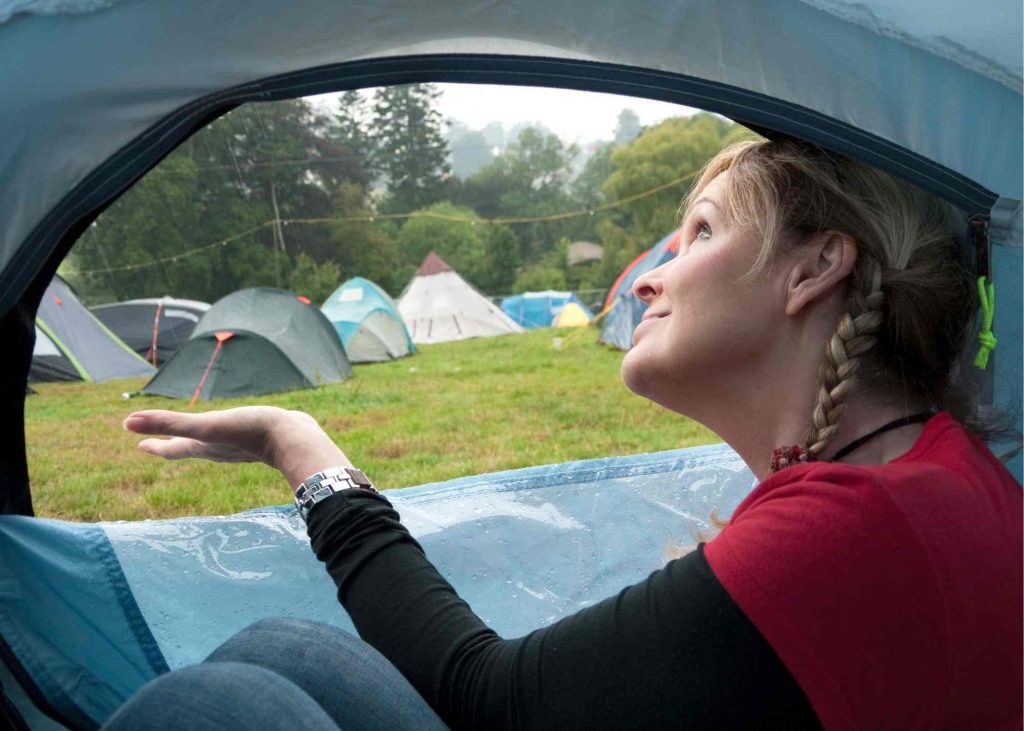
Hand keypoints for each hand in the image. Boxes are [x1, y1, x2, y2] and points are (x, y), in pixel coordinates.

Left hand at [124, 406, 351, 486]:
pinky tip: (236, 429)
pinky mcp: (259, 438)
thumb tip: (126, 423)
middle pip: (190, 448)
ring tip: (196, 438)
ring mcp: (240, 446)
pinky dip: (227, 433)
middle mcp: (219, 449)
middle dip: (173, 444)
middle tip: (157, 443)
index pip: (173, 449)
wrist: (295, 440)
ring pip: (213, 444)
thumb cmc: (250, 432)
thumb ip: (169, 423)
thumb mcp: (205, 426)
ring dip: (200, 441)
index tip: (140, 444)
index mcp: (204, 447)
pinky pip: (236, 437)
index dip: (155, 445)